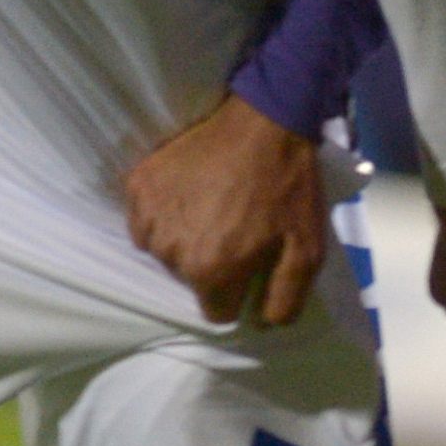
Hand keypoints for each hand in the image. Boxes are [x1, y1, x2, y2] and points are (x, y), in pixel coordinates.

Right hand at [123, 94, 329, 325]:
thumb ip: (285, 300)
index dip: (238, 291)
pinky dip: (164, 213)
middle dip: (212, 264)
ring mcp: (148, 216)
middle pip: (189, 281)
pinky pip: (145, 220)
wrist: (265, 119)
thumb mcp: (307, 249)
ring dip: (185, 240)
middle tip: (236, 227)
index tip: (250, 262)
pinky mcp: (138, 185)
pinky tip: (190, 193)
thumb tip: (263, 326)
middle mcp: (171, 250)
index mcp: (210, 270)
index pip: (216, 312)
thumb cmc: (289, 185)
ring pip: (164, 252)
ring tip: (212, 208)